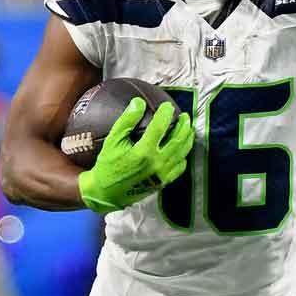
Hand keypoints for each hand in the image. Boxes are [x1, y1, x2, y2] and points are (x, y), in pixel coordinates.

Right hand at [78, 99, 192, 213]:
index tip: (167, 106)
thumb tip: (138, 102)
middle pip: (178, 139)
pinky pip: (180, 167)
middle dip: (184, 125)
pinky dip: (183, 156)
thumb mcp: (112, 142)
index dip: (166, 114)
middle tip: (185, 116)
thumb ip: (126, 121)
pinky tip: (181, 149)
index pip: (160, 127)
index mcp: (144, 152)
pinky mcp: (164, 182)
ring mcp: (162, 174)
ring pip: (182, 153)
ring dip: (187, 138)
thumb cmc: (108, 165)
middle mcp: (156, 163)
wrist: (107, 193)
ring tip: (188, 128)